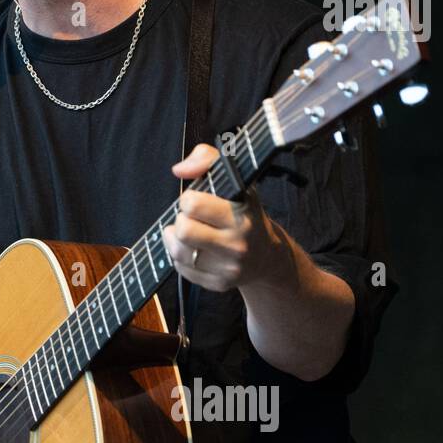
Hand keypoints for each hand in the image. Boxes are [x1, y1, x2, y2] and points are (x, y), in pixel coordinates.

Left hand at [162, 143, 287, 292]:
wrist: (267, 256)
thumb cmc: (243, 211)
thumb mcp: (235, 179)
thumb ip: (206, 158)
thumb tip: (179, 170)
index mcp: (243, 214)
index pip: (192, 203)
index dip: (188, 199)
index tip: (197, 201)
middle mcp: (238, 243)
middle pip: (182, 230)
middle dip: (181, 221)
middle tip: (192, 219)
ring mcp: (229, 268)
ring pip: (177, 251)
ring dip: (176, 239)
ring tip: (189, 233)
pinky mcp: (219, 284)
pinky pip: (181, 269)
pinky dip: (181, 258)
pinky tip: (195, 250)